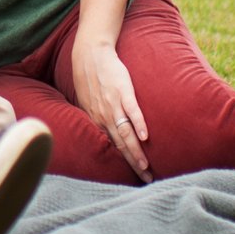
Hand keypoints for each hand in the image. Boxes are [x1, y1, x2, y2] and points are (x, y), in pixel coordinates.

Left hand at [70, 36, 150, 181]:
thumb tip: (106, 132)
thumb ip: (98, 117)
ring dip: (136, 152)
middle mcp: (104, 116)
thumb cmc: (91, 78)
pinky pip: (132, 111)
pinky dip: (139, 124)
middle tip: (145, 179)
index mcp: (97, 120)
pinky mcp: (123, 91)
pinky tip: (146, 137)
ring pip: (126, 133)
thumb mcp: (88, 102)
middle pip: (121, 145)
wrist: (91, 54)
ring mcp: (114, 104)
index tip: (134, 176)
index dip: (123, 163)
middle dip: (133, 164)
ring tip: (146, 166)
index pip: (112, 147)